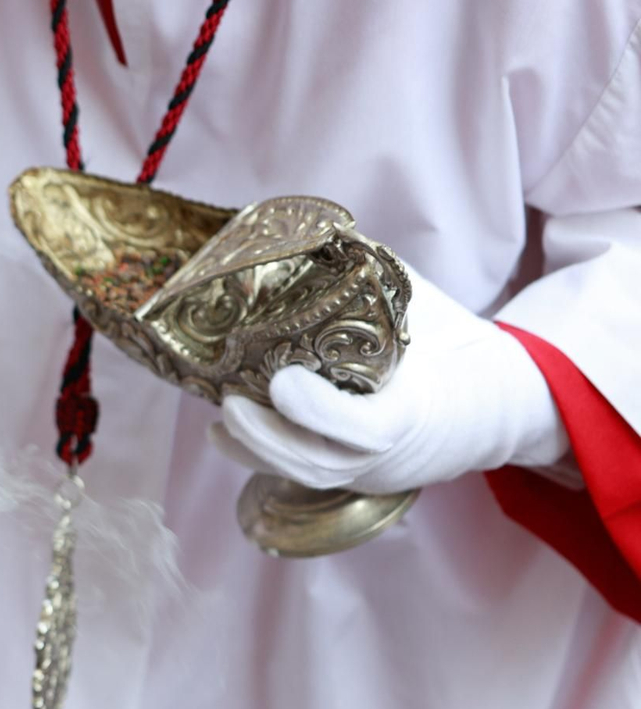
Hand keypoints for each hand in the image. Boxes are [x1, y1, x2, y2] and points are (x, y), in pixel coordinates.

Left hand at [207, 268, 570, 493]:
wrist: (489, 402)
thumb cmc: (450, 345)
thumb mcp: (422, 306)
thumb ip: (372, 277)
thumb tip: (315, 232)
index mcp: (416, 411)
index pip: (367, 427)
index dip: (321, 411)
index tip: (282, 381)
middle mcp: (388, 453)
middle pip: (319, 463)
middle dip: (268, 437)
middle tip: (227, 401)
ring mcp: (366, 471)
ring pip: (303, 475)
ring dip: (253, 448)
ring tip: (219, 411)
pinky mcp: (349, 475)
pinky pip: (298, 476)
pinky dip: (256, 456)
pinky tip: (222, 433)